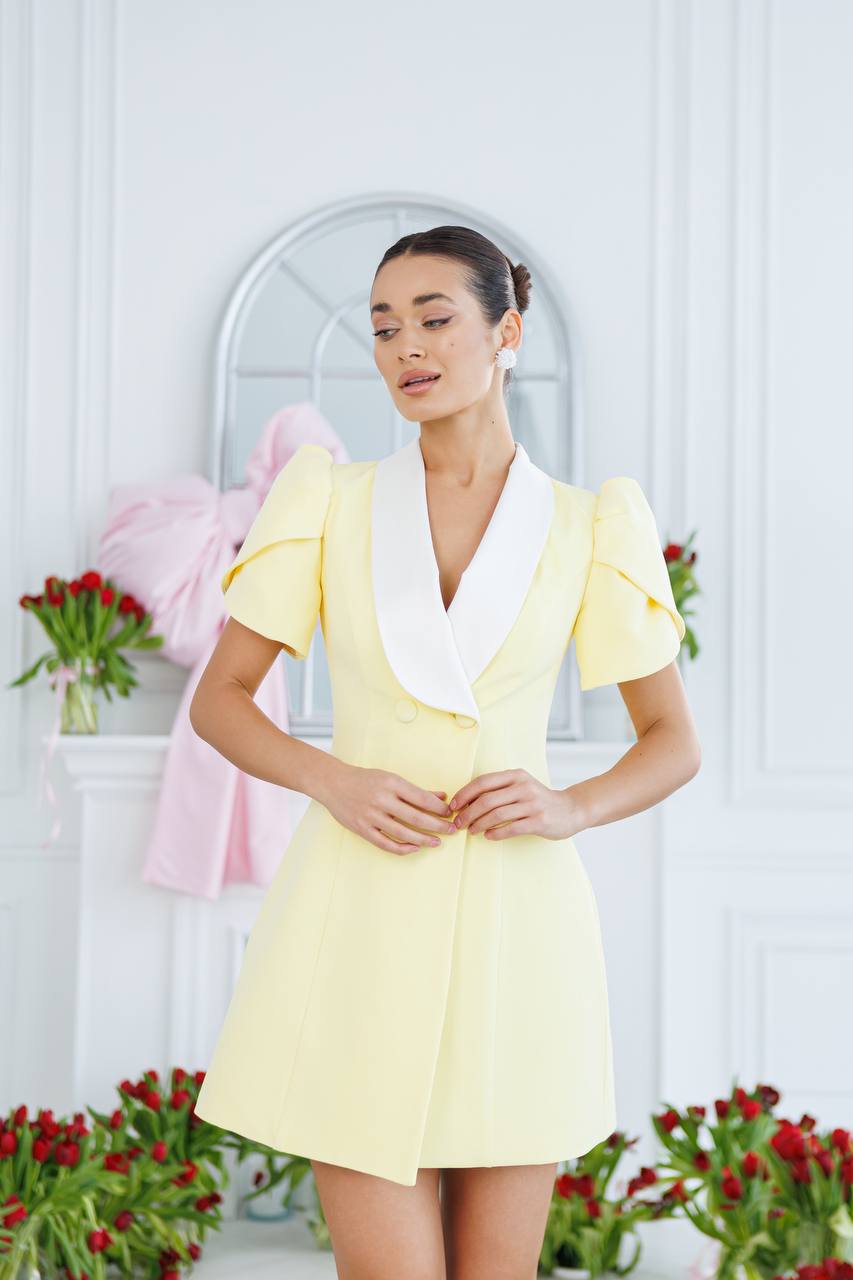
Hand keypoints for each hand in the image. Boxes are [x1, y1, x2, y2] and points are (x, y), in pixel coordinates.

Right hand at [319, 763, 457, 855]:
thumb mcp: (391, 778)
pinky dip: (403, 848)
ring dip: (424, 839)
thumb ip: (416, 790)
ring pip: (403, 833)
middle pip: (416, 818)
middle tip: (452, 830)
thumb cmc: (365, 779)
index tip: (450, 813)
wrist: (333, 783)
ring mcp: (371, 816)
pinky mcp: (362, 829)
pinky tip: (415, 848)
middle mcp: (382, 800)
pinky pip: (386, 843)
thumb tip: (441, 797)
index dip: (439, 808)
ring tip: (437, 842)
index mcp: (392, 783)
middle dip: (438, 826)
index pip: (422, 798)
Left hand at [448, 769, 585, 840]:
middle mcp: (524, 787)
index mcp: (515, 775)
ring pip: (497, 814)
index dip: (465, 794)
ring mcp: (532, 804)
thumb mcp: (520, 786)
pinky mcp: (539, 820)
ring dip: (479, 824)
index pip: (483, 782)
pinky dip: (496, 833)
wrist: (571, 809)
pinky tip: (488, 836)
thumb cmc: (538, 799)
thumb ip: (498, 790)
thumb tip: (466, 802)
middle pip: (487, 800)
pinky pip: (511, 828)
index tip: (453, 806)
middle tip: (458, 823)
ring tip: (471, 831)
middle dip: (468, 813)